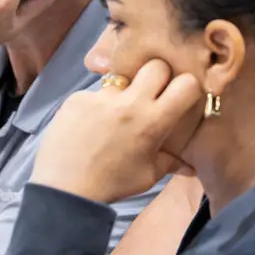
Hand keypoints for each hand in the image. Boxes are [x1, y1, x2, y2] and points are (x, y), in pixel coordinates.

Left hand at [31, 60, 203, 203]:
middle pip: (156, 65)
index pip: (186, 84)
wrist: (64, 190)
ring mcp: (101, 96)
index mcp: (152, 121)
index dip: (187, 87)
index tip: (181, 96)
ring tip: (115, 115)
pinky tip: (91, 124)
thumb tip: (190, 166)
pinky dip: (98, 104)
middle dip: (158, 77)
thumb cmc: (110, 184)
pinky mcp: (78, 97)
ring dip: (125, 92)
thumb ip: (171, 162)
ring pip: (123, 78)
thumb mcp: (147, 176)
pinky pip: (96, 92)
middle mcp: (129, 102)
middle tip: (151, 95)